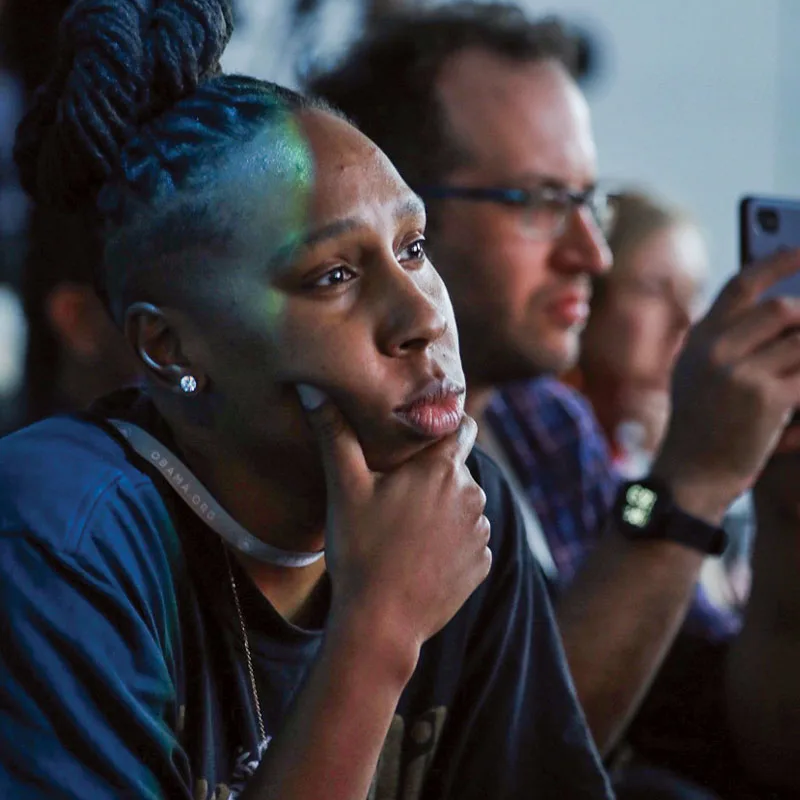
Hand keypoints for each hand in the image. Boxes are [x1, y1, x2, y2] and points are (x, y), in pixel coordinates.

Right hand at [297, 385, 490, 679]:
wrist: (381, 624)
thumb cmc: (360, 550)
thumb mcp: (344, 488)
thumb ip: (334, 433)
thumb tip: (311, 387)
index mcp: (443, 468)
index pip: (460, 426)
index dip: (441, 426)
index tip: (418, 435)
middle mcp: (473, 494)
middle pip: (457, 468)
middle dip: (433, 474)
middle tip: (395, 494)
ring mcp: (480, 532)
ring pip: (464, 504)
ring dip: (443, 508)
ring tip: (403, 530)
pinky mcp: (481, 564)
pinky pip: (468, 539)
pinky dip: (450, 542)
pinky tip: (418, 556)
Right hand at [652, 249, 799, 522]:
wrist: (692, 473)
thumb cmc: (701, 425)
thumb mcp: (696, 373)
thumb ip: (724, 340)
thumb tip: (782, 310)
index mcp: (700, 339)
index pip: (742, 285)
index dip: (778, 262)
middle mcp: (715, 349)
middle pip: (784, 309)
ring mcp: (740, 372)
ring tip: (798, 370)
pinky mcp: (767, 398)